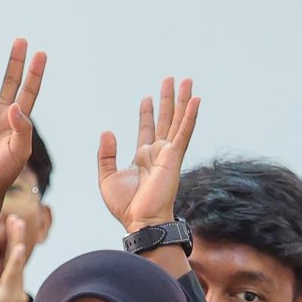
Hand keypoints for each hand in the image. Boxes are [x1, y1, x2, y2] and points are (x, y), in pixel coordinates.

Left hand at [97, 77, 200, 232]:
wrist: (140, 222)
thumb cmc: (126, 207)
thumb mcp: (107, 177)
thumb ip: (106, 155)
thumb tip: (107, 131)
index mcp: (143, 158)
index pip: (147, 129)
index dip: (147, 113)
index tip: (147, 98)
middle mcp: (158, 153)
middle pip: (165, 119)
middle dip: (168, 99)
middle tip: (171, 79)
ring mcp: (168, 154)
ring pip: (177, 121)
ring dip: (182, 100)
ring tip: (186, 81)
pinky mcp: (174, 157)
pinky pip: (184, 132)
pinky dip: (190, 116)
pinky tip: (196, 99)